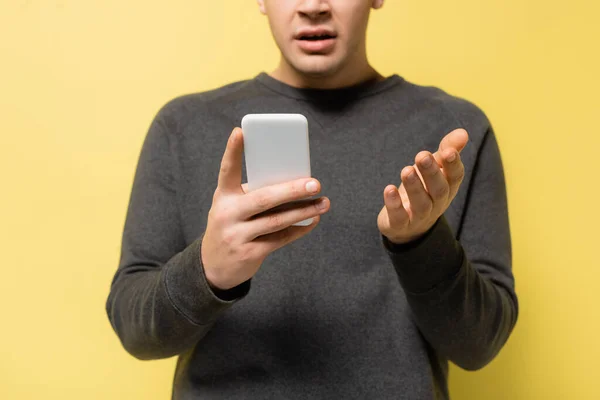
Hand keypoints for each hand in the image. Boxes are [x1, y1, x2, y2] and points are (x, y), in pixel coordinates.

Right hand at [201, 128, 330, 289]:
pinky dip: (299, 229)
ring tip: (323, 203)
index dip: (232, 151)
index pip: (227, 170)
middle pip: (264, 198)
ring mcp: (237, 235)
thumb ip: (254, 195)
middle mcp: (227, 214)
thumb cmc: (231, 225)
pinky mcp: (249, 253)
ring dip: (304, 211)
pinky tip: (313, 221)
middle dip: (292, 190)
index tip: (239, 131)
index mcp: (222, 196)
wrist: (213, 266)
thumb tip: (294, 184)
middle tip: (315, 184)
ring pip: (277, 220)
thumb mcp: (232, 207)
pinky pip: (280, 239)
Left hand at [377, 129, 468, 244]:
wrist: (406, 227)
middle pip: (439, 190)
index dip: (453, 165)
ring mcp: (419, 216)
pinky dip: (394, 204)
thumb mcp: (434, 169)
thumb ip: (447, 150)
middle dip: (431, 173)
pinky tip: (389, 189)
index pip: (455, 177)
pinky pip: (399, 217)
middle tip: (422, 155)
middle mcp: (437, 204)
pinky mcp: (399, 224)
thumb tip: (463, 132)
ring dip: (414, 186)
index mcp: (447, 188)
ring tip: (406, 170)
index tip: (448, 151)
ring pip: (421, 204)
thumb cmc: (423, 189)